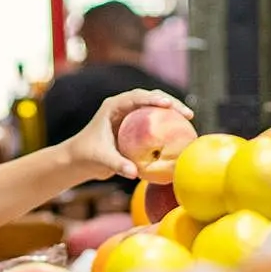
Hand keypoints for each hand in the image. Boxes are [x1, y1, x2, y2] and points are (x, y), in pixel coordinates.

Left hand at [64, 90, 191, 179]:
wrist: (80, 159)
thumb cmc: (87, 156)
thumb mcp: (101, 159)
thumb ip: (117, 164)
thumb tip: (134, 173)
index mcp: (113, 106)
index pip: (136, 97)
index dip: (153, 99)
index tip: (167, 105)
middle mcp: (124, 107)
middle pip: (150, 98)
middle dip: (170, 102)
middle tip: (187, 114)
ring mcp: (131, 115)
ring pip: (155, 107)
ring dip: (172, 111)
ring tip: (190, 119)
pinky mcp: (136, 125)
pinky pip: (155, 121)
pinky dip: (168, 124)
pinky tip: (181, 132)